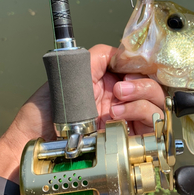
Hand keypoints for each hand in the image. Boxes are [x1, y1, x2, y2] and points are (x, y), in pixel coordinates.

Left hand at [0, 44, 164, 183]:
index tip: (129, 67)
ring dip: (140, 98)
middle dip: (141, 83)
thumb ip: (98, 58)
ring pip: (156, 103)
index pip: (140, 70)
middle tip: (120, 89)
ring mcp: (128, 120)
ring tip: (114, 107)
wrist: (37, 142)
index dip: (141, 66)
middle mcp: (122, 100)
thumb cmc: (46, 111)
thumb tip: (125, 52)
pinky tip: (118, 118)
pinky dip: (140, 114)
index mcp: (110, 83)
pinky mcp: (131, 139)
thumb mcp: (71, 74)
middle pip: (153, 85)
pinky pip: (152, 123)